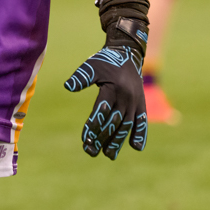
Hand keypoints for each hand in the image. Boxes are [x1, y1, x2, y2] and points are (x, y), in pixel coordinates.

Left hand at [64, 45, 146, 159]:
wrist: (127, 54)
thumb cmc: (105, 61)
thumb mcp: (92, 65)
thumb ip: (81, 77)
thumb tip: (68, 87)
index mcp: (113, 88)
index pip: (102, 111)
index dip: (93, 125)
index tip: (84, 139)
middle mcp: (126, 97)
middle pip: (113, 122)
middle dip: (101, 138)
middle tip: (90, 151)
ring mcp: (135, 102)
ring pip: (126, 125)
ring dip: (117, 141)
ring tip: (108, 155)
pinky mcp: (141, 105)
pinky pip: (142, 122)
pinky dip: (141, 134)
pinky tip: (136, 147)